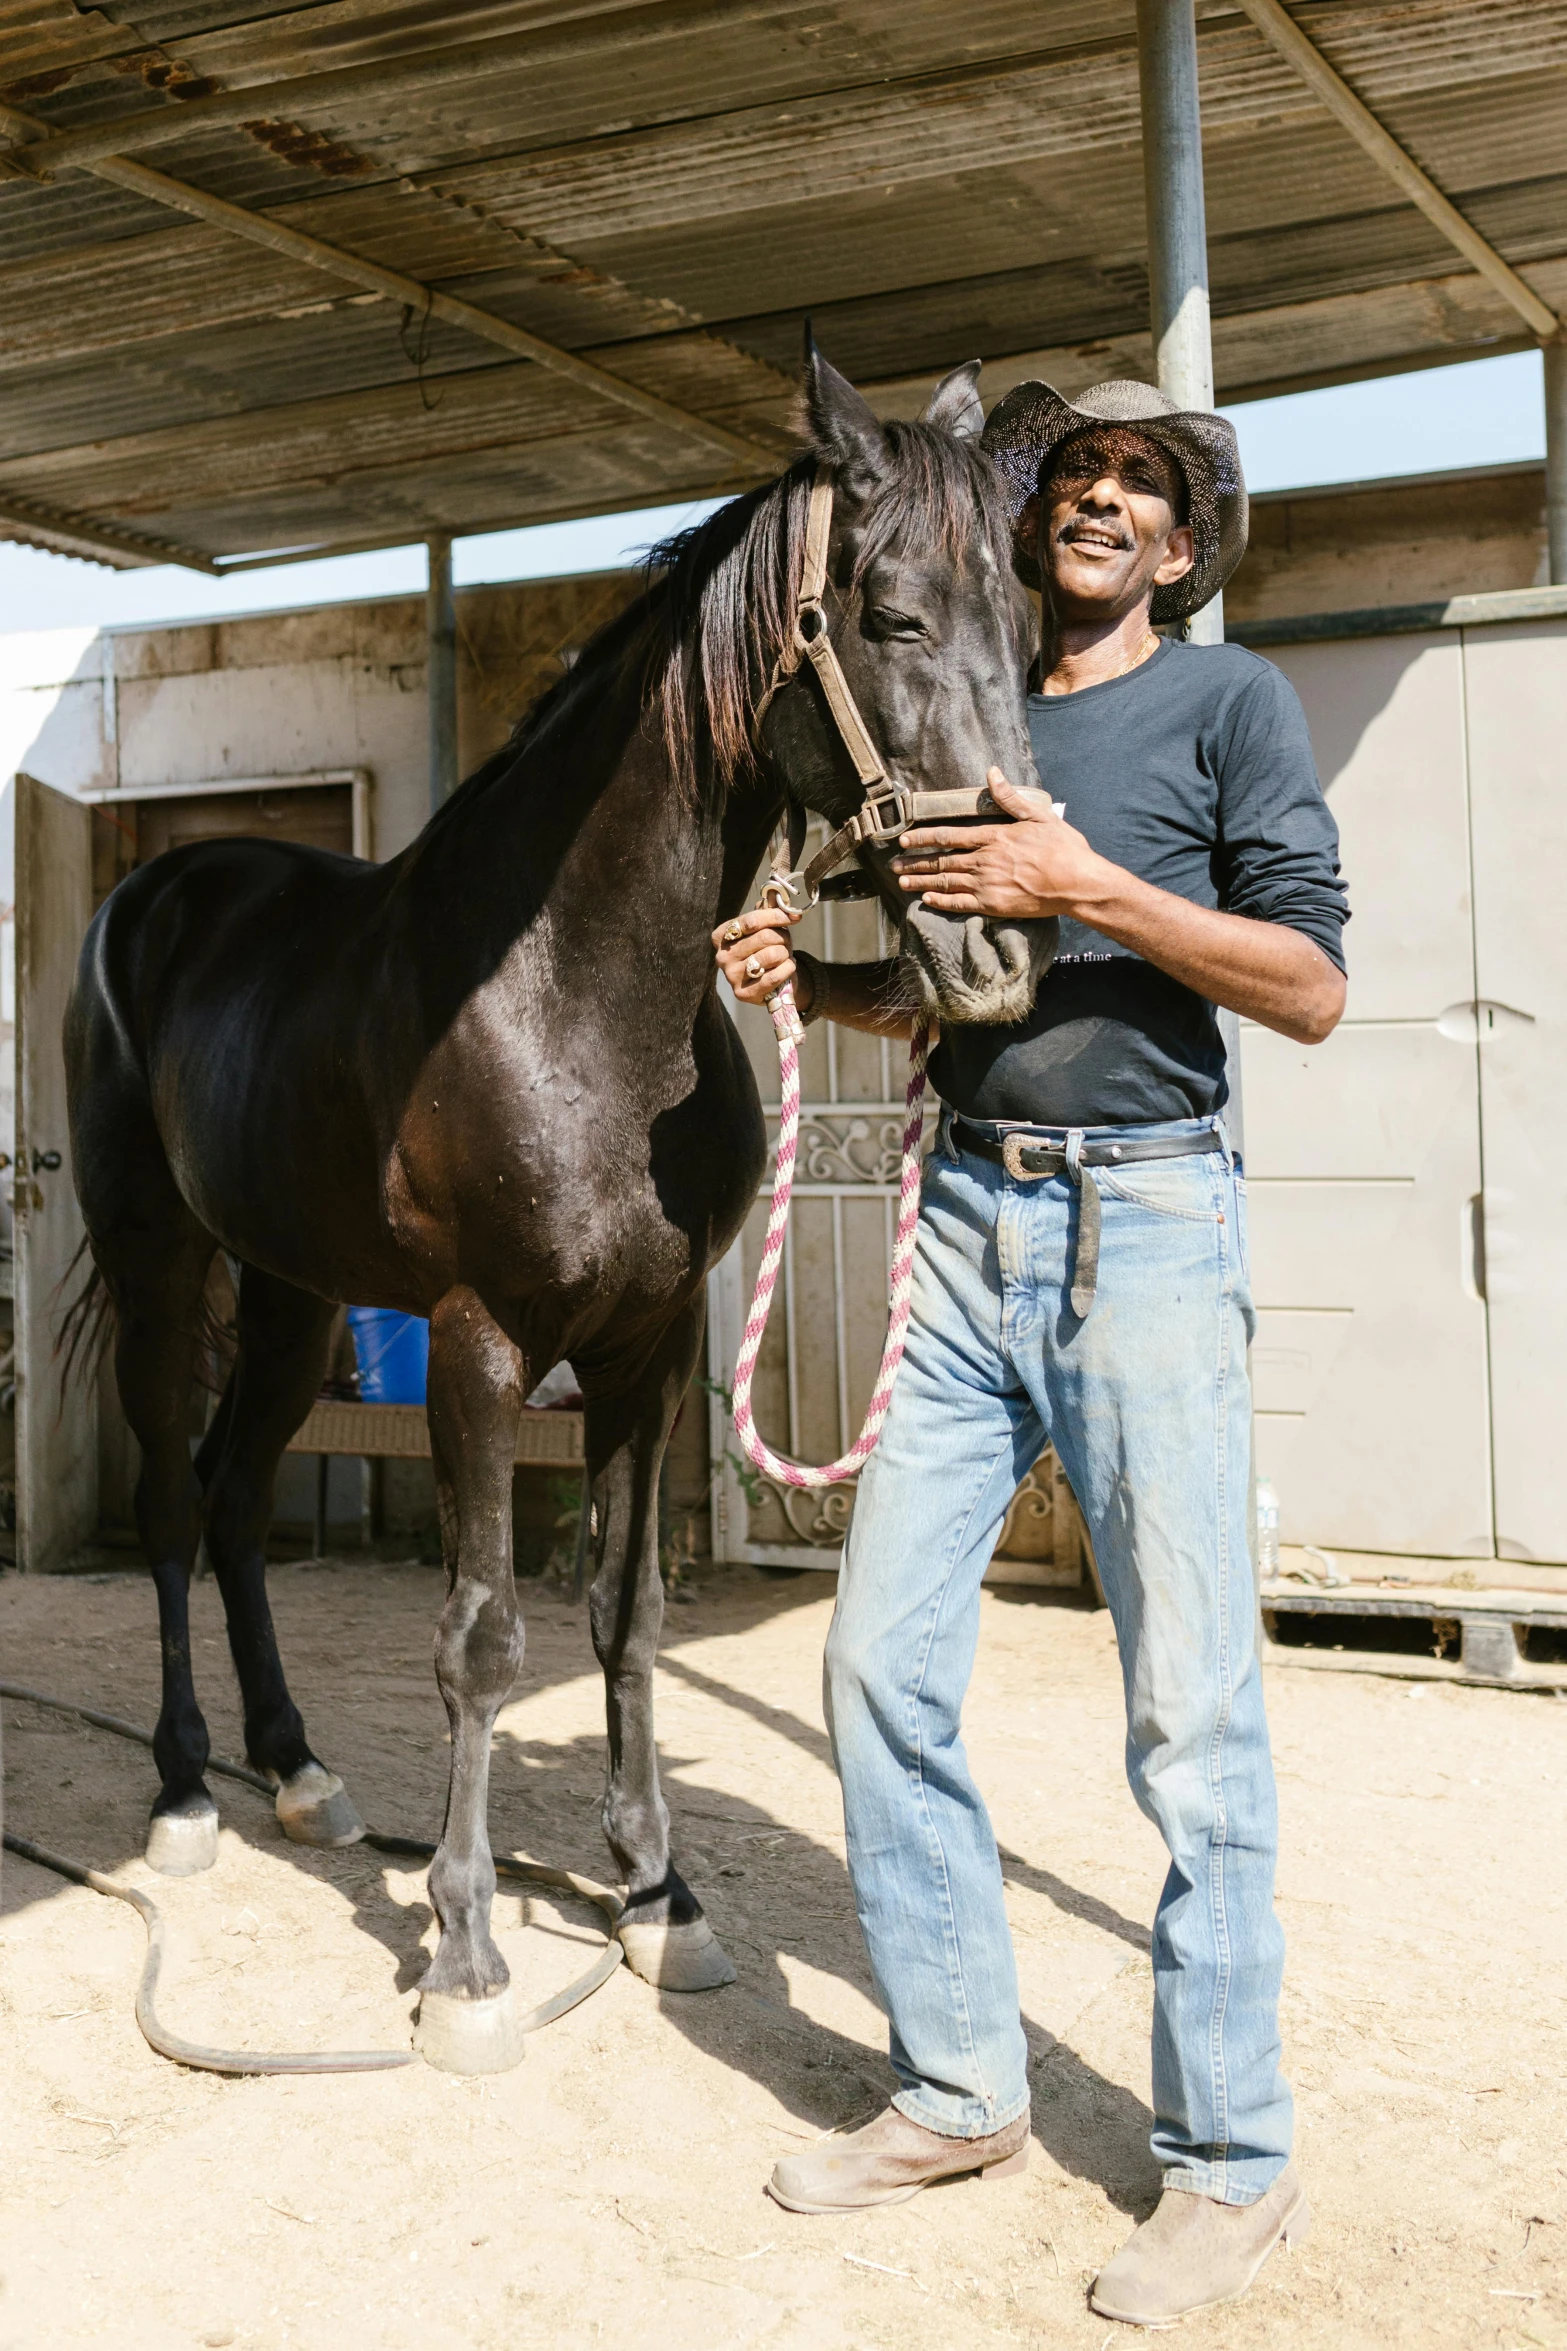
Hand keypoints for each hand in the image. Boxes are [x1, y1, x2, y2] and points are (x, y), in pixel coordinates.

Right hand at [711, 902, 811, 1010]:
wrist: (772, 982)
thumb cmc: (767, 949)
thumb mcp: (766, 928)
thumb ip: (768, 910)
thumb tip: (775, 894)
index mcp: (722, 936)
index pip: (752, 921)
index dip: (776, 916)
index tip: (792, 917)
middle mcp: (722, 956)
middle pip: (764, 937)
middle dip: (783, 938)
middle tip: (785, 942)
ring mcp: (731, 976)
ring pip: (772, 955)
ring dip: (785, 954)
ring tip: (783, 956)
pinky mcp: (744, 994)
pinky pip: (775, 975)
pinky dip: (788, 969)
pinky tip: (786, 968)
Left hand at [892, 766, 1109, 919]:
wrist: (1077, 883)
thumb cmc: (1063, 848)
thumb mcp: (1039, 815)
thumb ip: (1010, 797)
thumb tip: (992, 772)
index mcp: (994, 837)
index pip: (949, 836)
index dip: (924, 838)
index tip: (906, 840)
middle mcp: (985, 861)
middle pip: (942, 861)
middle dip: (915, 863)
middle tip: (893, 865)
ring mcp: (987, 885)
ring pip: (946, 882)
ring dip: (921, 882)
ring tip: (901, 882)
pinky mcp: (993, 905)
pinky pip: (960, 903)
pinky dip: (942, 901)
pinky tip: (927, 901)